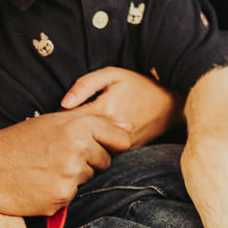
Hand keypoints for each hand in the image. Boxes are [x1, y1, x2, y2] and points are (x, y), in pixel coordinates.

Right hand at [0, 110, 133, 215]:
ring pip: (86, 179)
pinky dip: (57, 193)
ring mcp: (70, 176)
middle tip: (57, 157)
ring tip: (43, 169)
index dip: (112, 144)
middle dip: (88, 161)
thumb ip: (95, 124)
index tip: (99, 147)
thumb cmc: (18, 141)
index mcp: (79, 126)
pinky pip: (70, 197)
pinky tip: (37, 185)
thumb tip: (131, 127)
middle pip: (104, 162)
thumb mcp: (54, 122)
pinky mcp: (60, 199)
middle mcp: (79, 150)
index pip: (121, 139)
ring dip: (71, 177)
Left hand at [60, 67, 179, 147]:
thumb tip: (64, 103)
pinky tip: (91, 138)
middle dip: (66, 131)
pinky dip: (93, 146)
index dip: (59, 117)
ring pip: (87, 148)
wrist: (169, 106)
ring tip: (75, 132)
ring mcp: (118, 144)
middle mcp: (110, 130)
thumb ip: (85, 85)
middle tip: (61, 125)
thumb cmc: (139, 86)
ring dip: (79, 141)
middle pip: (76, 136)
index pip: (69, 119)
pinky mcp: (124, 153)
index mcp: (104, 109)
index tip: (58, 114)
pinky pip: (100, 153)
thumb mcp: (113, 75)